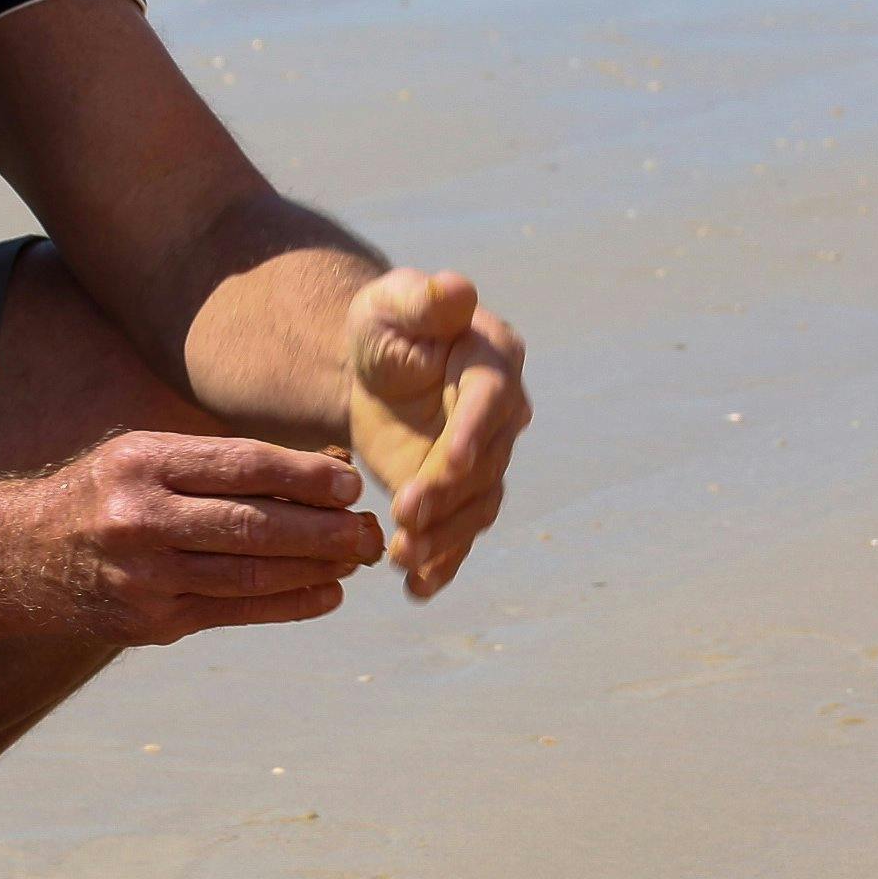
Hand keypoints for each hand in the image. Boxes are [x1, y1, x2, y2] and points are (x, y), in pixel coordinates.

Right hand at [29, 430, 380, 646]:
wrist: (21, 557)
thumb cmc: (105, 494)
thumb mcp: (144, 457)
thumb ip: (218, 465)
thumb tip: (321, 475)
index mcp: (142, 463)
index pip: (241, 466)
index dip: (303, 476)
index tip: (350, 486)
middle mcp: (140, 518)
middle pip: (252, 526)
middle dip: (322, 531)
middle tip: (369, 531)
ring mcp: (144, 577)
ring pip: (248, 576)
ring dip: (314, 570)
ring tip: (355, 560)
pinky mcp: (149, 623)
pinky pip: (233, 613)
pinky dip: (287, 604)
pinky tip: (325, 594)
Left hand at [345, 268, 527, 598]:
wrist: (375, 369)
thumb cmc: (386, 324)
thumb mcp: (391, 302)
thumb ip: (422, 298)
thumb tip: (458, 288)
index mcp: (492, 360)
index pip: (490, 401)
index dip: (474, 433)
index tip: (452, 462)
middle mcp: (502, 415)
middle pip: (483, 464)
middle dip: (447, 495)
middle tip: (405, 517)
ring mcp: (485, 459)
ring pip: (475, 507)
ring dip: (444, 537)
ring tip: (403, 559)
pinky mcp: (460, 494)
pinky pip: (459, 534)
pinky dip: (442, 564)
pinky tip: (417, 590)